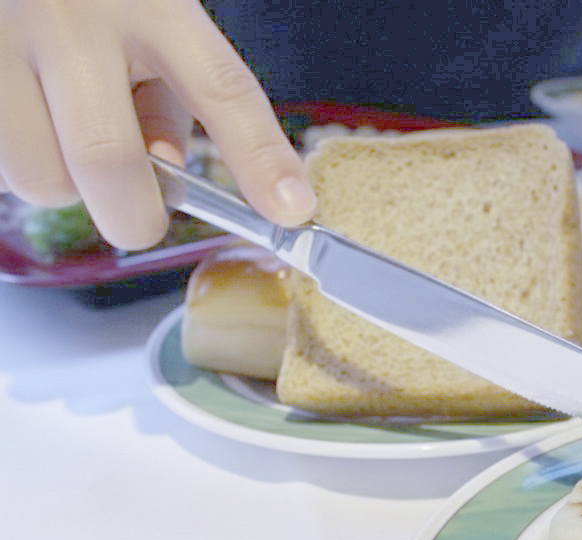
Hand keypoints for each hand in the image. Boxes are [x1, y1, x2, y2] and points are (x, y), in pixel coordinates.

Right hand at [0, 0, 315, 249]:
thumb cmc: (92, 0)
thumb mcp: (151, 26)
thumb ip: (171, 104)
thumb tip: (166, 179)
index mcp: (150, 3)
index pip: (221, 88)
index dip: (260, 158)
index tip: (292, 210)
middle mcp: (71, 17)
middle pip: (109, 159)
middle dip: (134, 214)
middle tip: (140, 215)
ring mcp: (1, 40)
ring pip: (40, 175)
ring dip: (63, 185)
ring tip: (61, 138)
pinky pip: (0, 165)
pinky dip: (20, 164)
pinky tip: (26, 121)